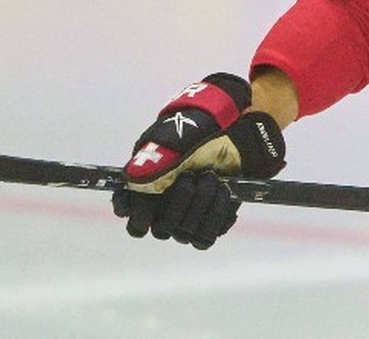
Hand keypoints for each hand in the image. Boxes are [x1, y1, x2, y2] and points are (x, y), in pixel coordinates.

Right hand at [112, 72, 286, 248]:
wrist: (239, 131)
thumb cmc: (202, 130)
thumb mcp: (176, 138)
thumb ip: (154, 159)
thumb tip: (132, 179)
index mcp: (145, 182)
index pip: (129, 213)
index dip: (139, 215)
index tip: (151, 206)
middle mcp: (162, 204)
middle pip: (160, 229)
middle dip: (180, 202)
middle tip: (192, 177)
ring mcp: (186, 216)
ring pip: (184, 234)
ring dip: (202, 205)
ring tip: (213, 178)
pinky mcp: (208, 222)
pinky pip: (205, 237)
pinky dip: (216, 215)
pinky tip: (223, 193)